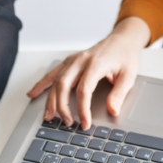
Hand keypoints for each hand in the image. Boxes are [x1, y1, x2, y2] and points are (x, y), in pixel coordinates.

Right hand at [26, 17, 148, 129]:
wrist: (122, 39)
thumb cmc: (125, 56)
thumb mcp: (129, 75)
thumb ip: (119, 94)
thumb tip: (112, 111)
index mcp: (96, 63)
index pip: (84, 89)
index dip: (83, 109)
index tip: (85, 123)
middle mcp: (81, 60)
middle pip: (64, 85)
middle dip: (63, 106)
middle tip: (68, 123)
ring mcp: (73, 60)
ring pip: (56, 80)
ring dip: (50, 99)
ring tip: (48, 116)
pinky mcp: (70, 61)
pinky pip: (53, 73)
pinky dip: (42, 84)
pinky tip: (33, 93)